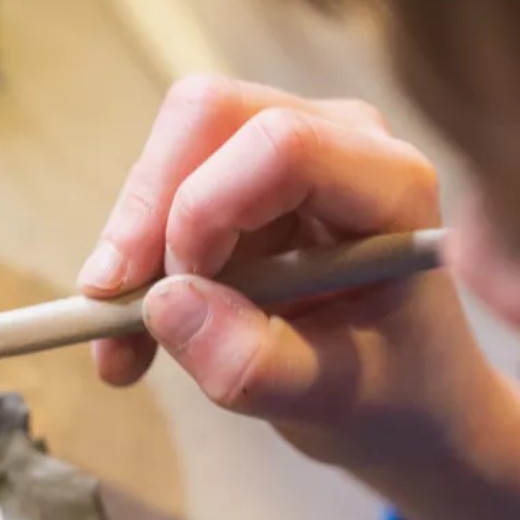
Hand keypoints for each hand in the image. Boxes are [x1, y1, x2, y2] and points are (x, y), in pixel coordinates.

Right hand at [81, 77, 519, 519]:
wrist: (405, 400)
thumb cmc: (392, 393)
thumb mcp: (332, 402)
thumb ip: (254, 360)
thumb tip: (164, 305)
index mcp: (390, 184)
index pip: (282, 145)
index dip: (206, 206)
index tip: (174, 292)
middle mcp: (341, 140)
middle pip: (207, 117)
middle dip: (146, 211)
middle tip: (113, 306)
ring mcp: (289, 146)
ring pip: (170, 147)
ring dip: (129, 246)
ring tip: (123, 351)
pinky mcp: (242, 173)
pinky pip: (161, 188)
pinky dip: (131, 261)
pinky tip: (131, 340)